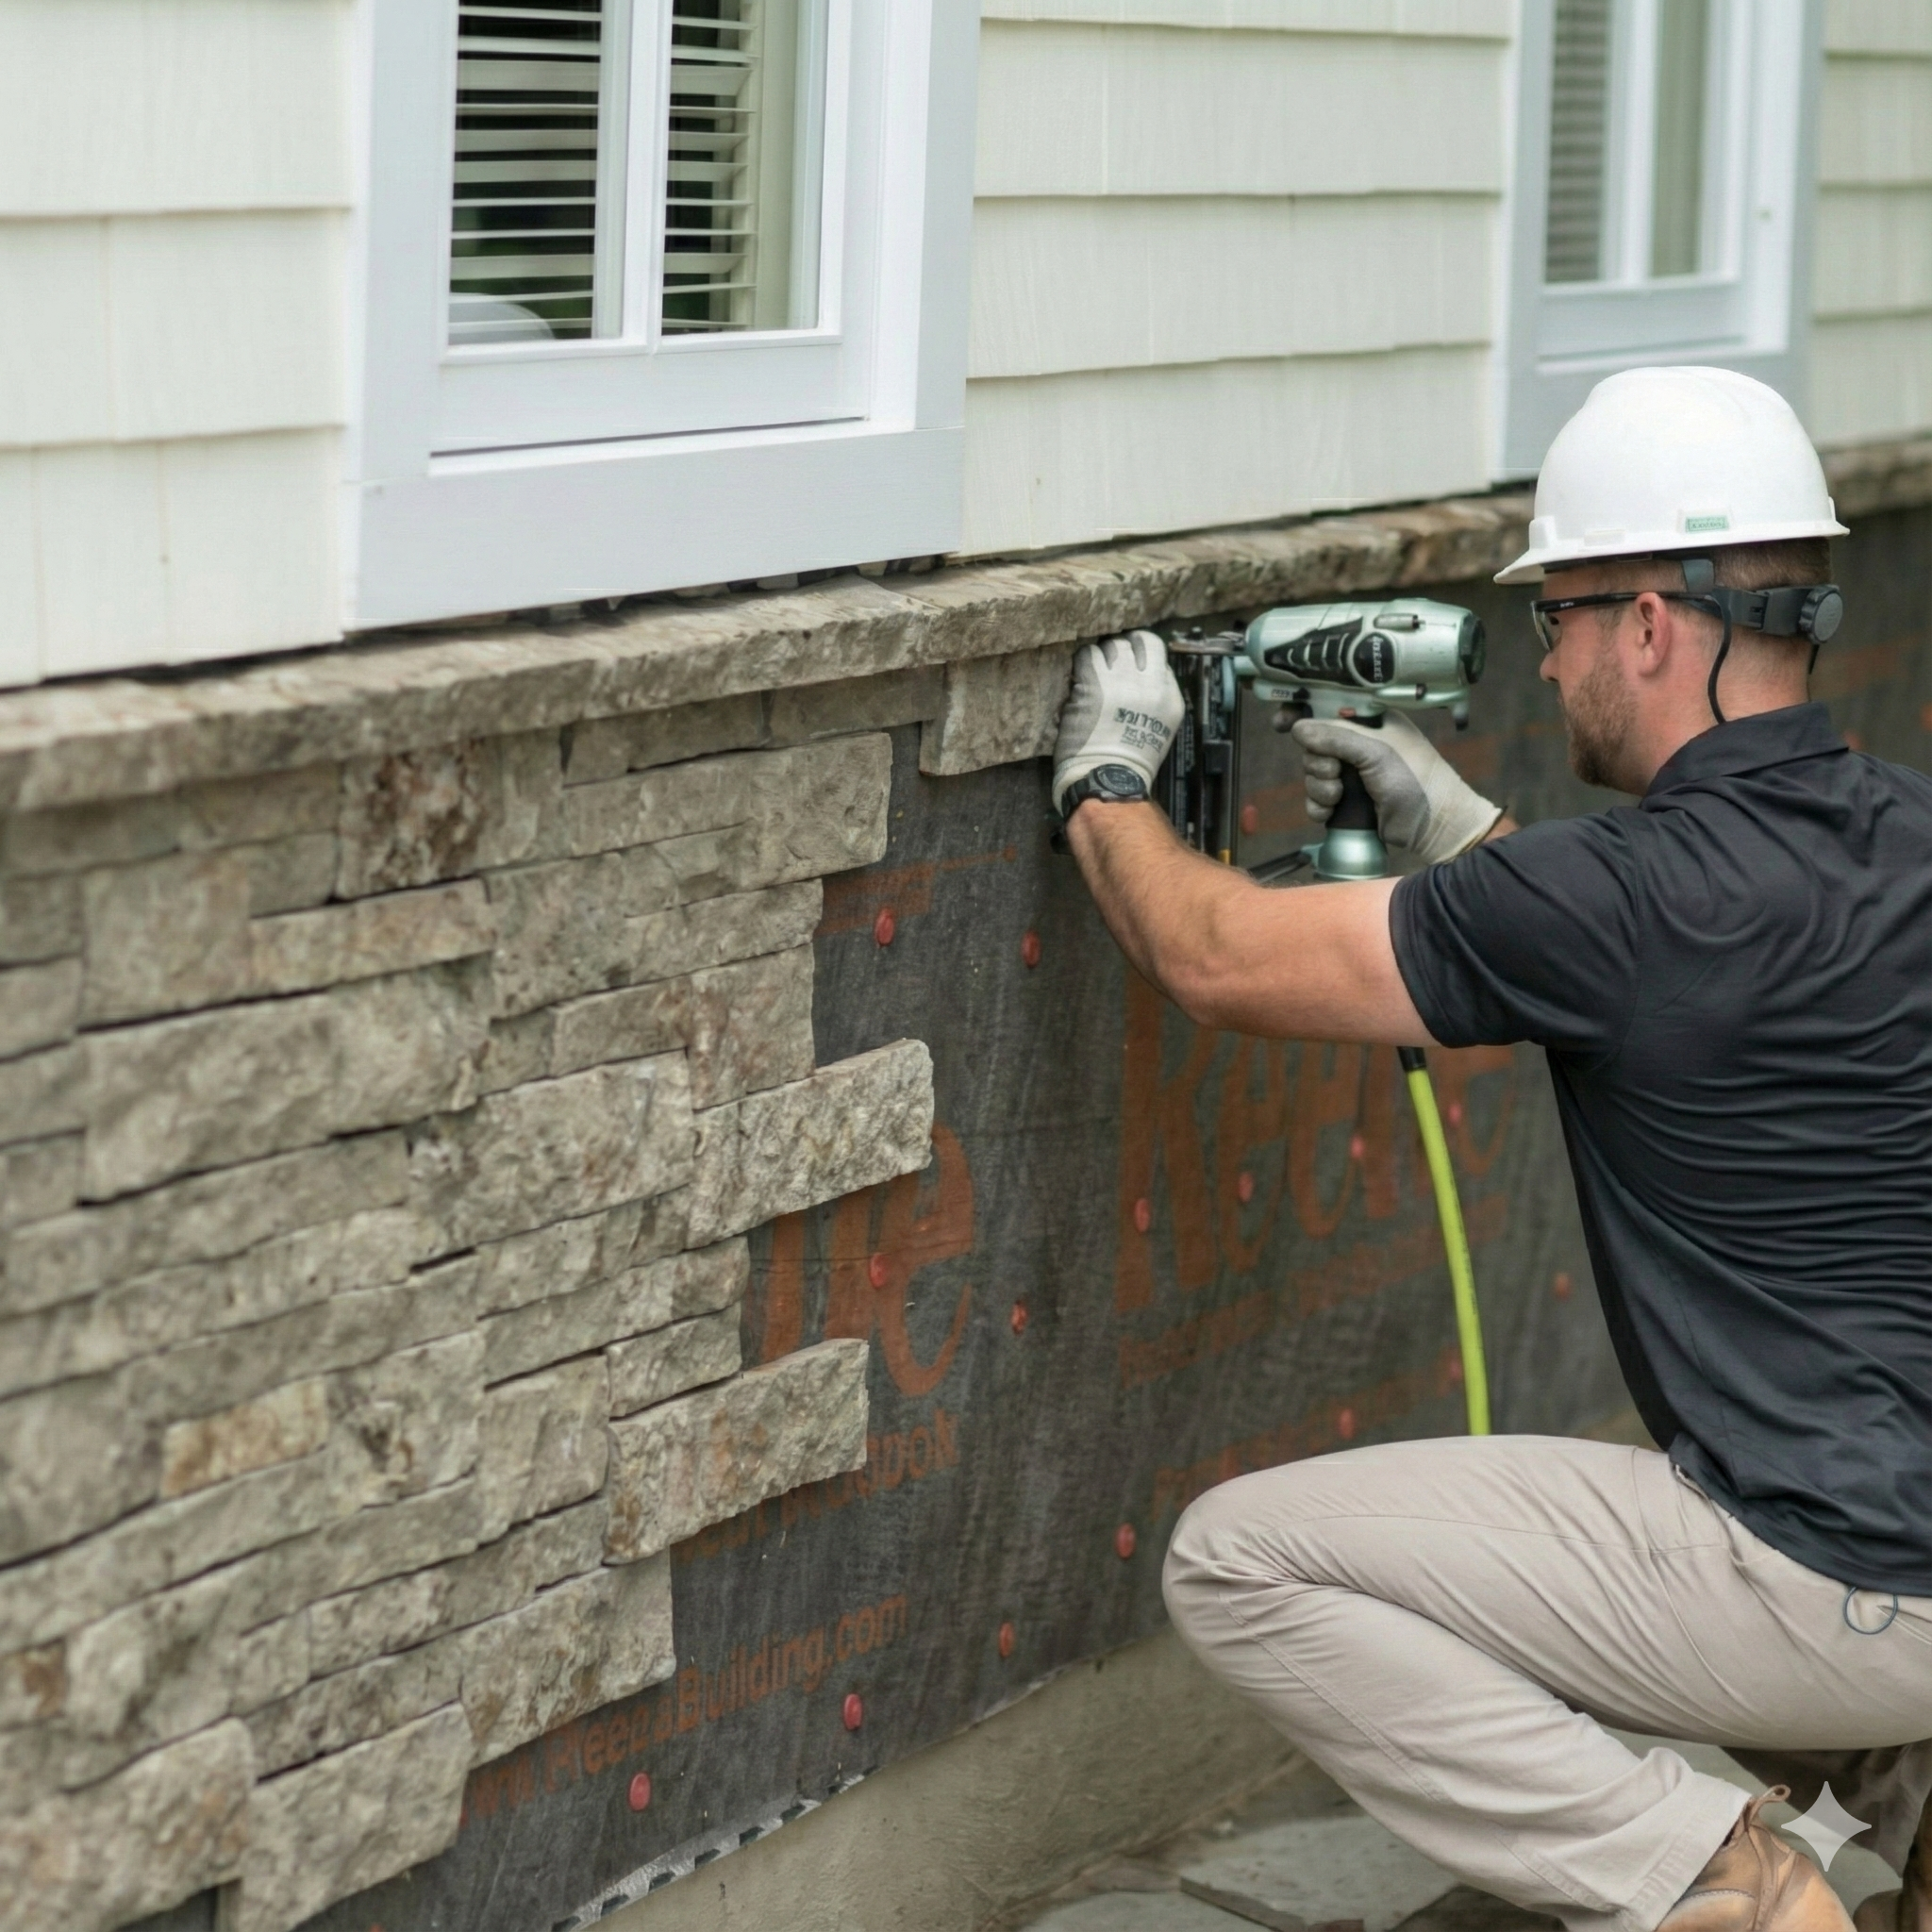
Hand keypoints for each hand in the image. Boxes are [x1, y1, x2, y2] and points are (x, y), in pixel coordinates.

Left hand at [1052, 631, 1184, 814]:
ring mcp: (1123, 682)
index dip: (1142, 658)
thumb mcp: (1159, 729)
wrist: (1106, 778)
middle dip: (1124, 650)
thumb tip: (1140, 676)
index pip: (1160, 658)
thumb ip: (1155, 699)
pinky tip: (1081, 675)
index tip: (1130, 665)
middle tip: (1112, 664)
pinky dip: (1083, 661)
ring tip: (1095, 672)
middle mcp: (1151, 685)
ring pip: (1114, 645)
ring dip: (1103, 656)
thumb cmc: (1127, 762)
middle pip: (1140, 643)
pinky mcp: (1095, 684)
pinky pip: (1088, 654)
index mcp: (1170, 698)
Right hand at [1292, 711, 1501, 865]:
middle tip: (1335, 773)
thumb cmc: (1417, 781)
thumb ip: (1336, 737)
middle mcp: (1359, 744)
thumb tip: (1298, 729)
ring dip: (1319, 788)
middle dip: (1317, 762)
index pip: (1328, 708)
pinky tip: (1331, 812)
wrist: (1433, 827)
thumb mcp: (1377, 752)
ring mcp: (1352, 774)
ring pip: (1312, 774)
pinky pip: (1316, 799)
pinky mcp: (1347, 802)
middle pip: (1313, 745)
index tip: (1282, 721)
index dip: (1303, 712)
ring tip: (1340, 796)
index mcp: (1370, 721)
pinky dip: (1319, 807)